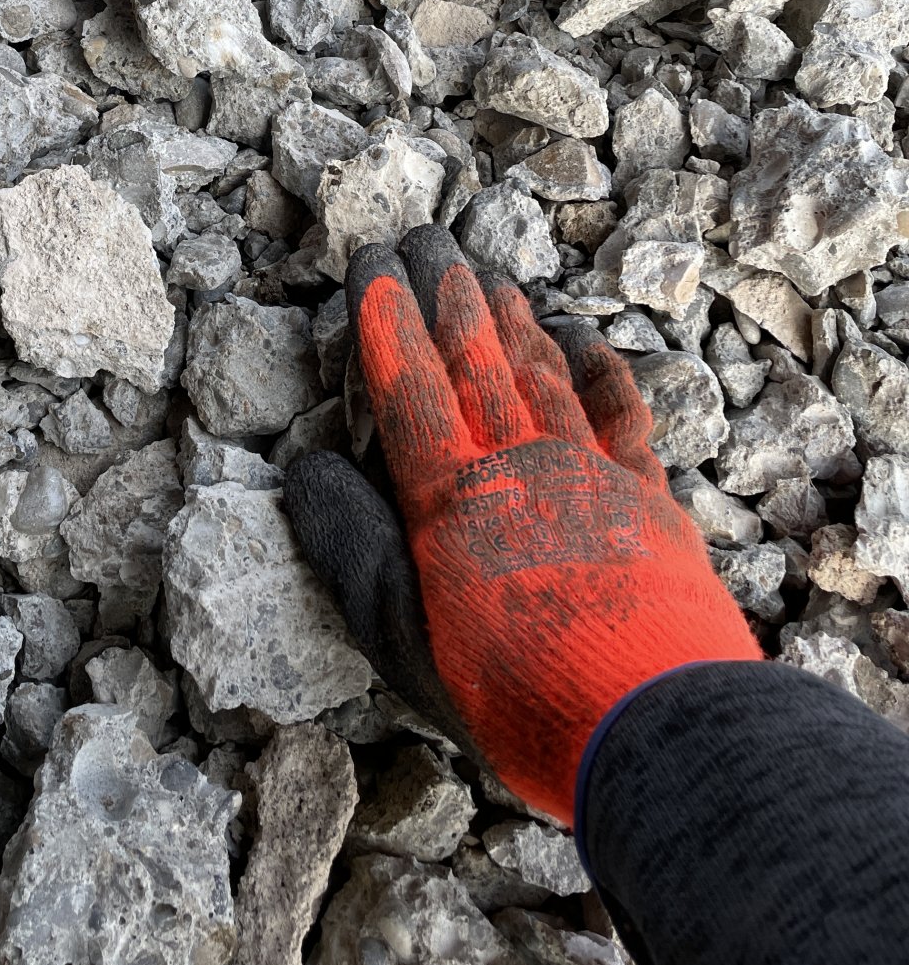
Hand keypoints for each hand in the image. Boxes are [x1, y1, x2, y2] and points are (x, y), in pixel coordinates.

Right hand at [285, 225, 760, 823]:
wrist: (655, 726)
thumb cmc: (513, 696)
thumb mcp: (400, 636)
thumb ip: (351, 544)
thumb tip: (309, 465)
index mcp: (450, 495)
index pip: (408, 383)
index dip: (385, 319)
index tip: (370, 264)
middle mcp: (520, 465)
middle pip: (476, 358)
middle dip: (446, 292)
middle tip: (427, 238)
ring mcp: (592, 475)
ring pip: (543, 372)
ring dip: (514, 319)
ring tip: (491, 275)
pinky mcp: (650, 500)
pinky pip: (623, 416)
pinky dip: (603, 373)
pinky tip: (590, 343)